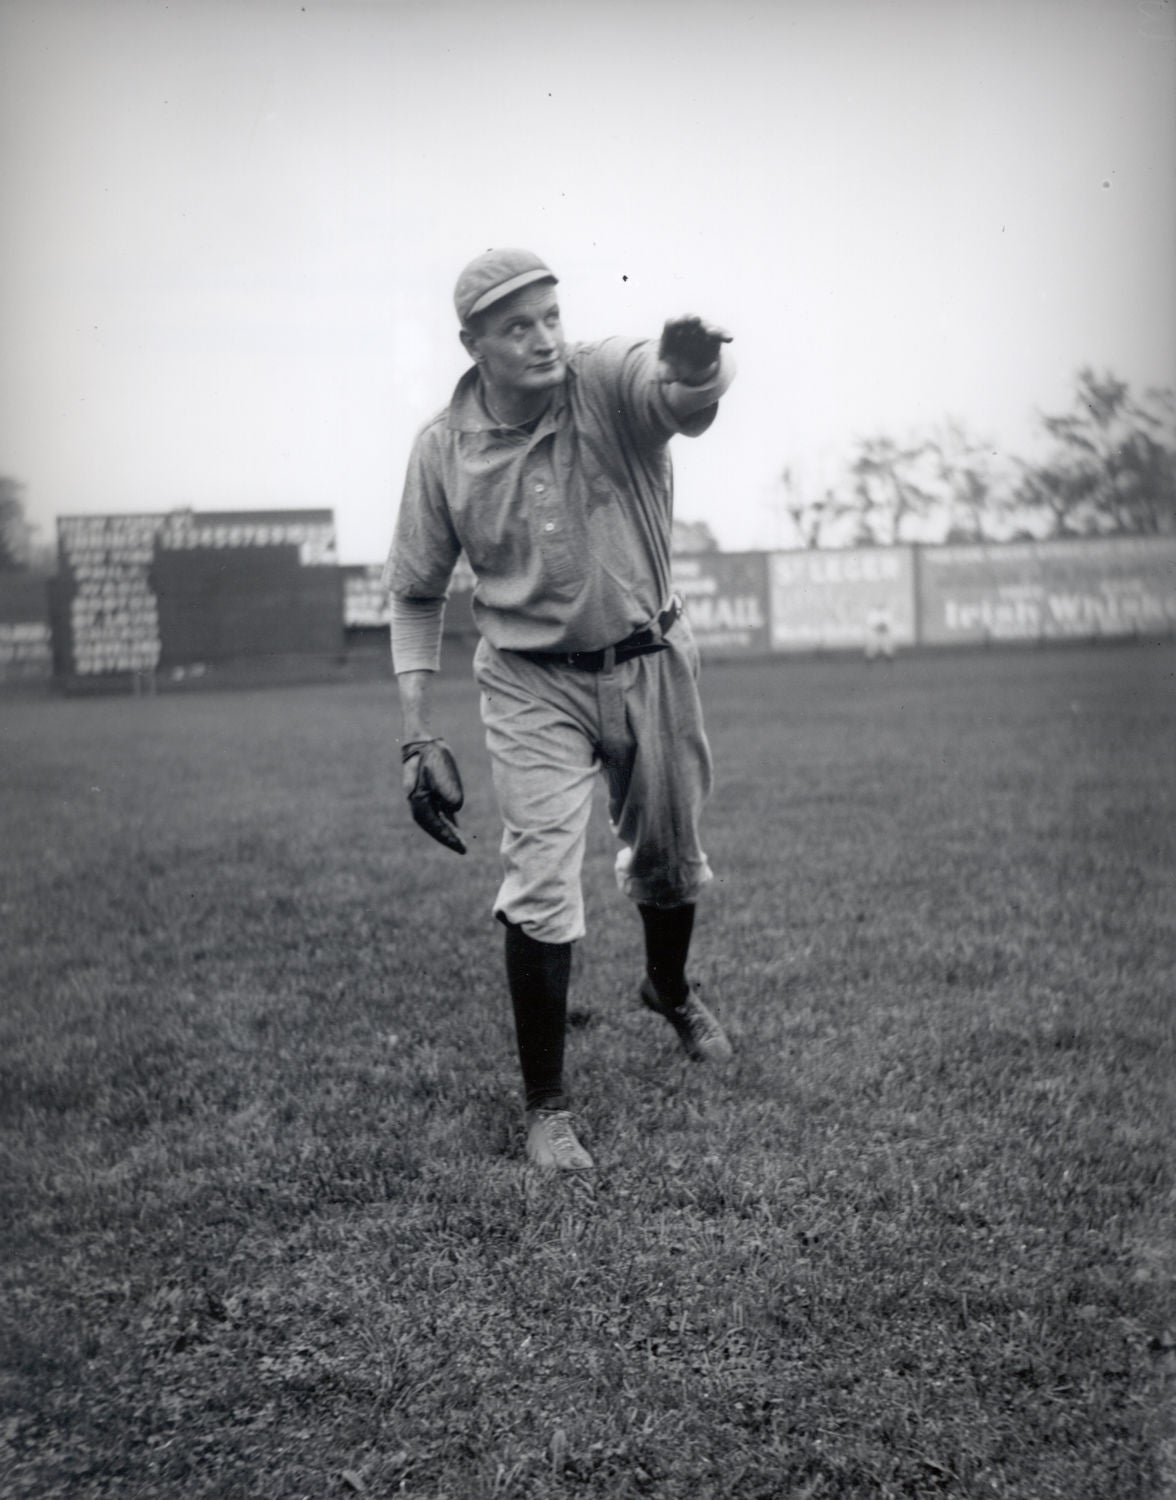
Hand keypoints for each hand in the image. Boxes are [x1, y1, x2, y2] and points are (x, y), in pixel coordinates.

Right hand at [401, 738, 465, 854]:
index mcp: (418, 800)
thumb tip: (455, 808)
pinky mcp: (431, 793)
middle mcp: (419, 803)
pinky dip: (447, 821)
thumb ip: (448, 790)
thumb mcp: (440, 770)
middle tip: (463, 850)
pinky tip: (456, 829)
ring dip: (448, 832)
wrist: (422, 743)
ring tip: (461, 843)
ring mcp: (424, 799)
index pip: (434, 824)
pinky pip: (439, 811)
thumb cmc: (430, 756)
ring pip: (437, 820)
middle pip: (434, 826)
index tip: (460, 846)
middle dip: (448, 838)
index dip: (447, 837)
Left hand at [657, 316, 732, 384]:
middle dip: (691, 319)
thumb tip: (668, 380)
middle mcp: (687, 327)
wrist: (686, 366)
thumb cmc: (672, 364)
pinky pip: (720, 335)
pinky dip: (724, 335)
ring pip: (706, 326)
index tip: (676, 323)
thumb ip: (665, 373)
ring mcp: (701, 331)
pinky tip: (730, 338)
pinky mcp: (713, 337)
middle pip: (688, 319)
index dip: (674, 323)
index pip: (671, 323)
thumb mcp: (666, 370)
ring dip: (710, 327)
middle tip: (694, 318)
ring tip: (712, 332)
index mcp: (672, 332)